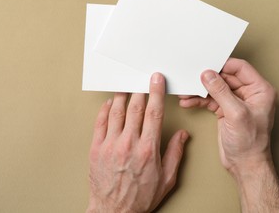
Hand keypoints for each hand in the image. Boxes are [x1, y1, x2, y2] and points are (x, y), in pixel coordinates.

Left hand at [87, 73, 188, 212]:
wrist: (113, 211)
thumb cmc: (139, 197)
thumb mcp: (166, 180)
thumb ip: (175, 154)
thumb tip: (182, 135)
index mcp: (147, 149)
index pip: (153, 113)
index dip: (155, 94)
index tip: (156, 81)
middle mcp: (128, 143)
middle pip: (135, 108)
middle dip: (140, 90)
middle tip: (142, 78)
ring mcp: (110, 145)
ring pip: (117, 112)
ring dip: (122, 96)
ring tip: (126, 86)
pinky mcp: (96, 148)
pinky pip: (100, 123)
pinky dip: (105, 110)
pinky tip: (110, 103)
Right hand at [179, 58, 275, 174]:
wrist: (244, 164)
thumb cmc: (251, 143)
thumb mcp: (235, 113)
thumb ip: (220, 92)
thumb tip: (208, 75)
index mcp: (259, 90)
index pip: (240, 68)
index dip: (223, 65)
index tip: (207, 65)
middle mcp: (248, 94)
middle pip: (224, 78)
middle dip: (207, 80)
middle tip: (192, 79)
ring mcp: (235, 102)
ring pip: (214, 89)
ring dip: (199, 91)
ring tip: (186, 93)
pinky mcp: (224, 110)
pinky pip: (209, 100)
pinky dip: (198, 100)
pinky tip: (188, 102)